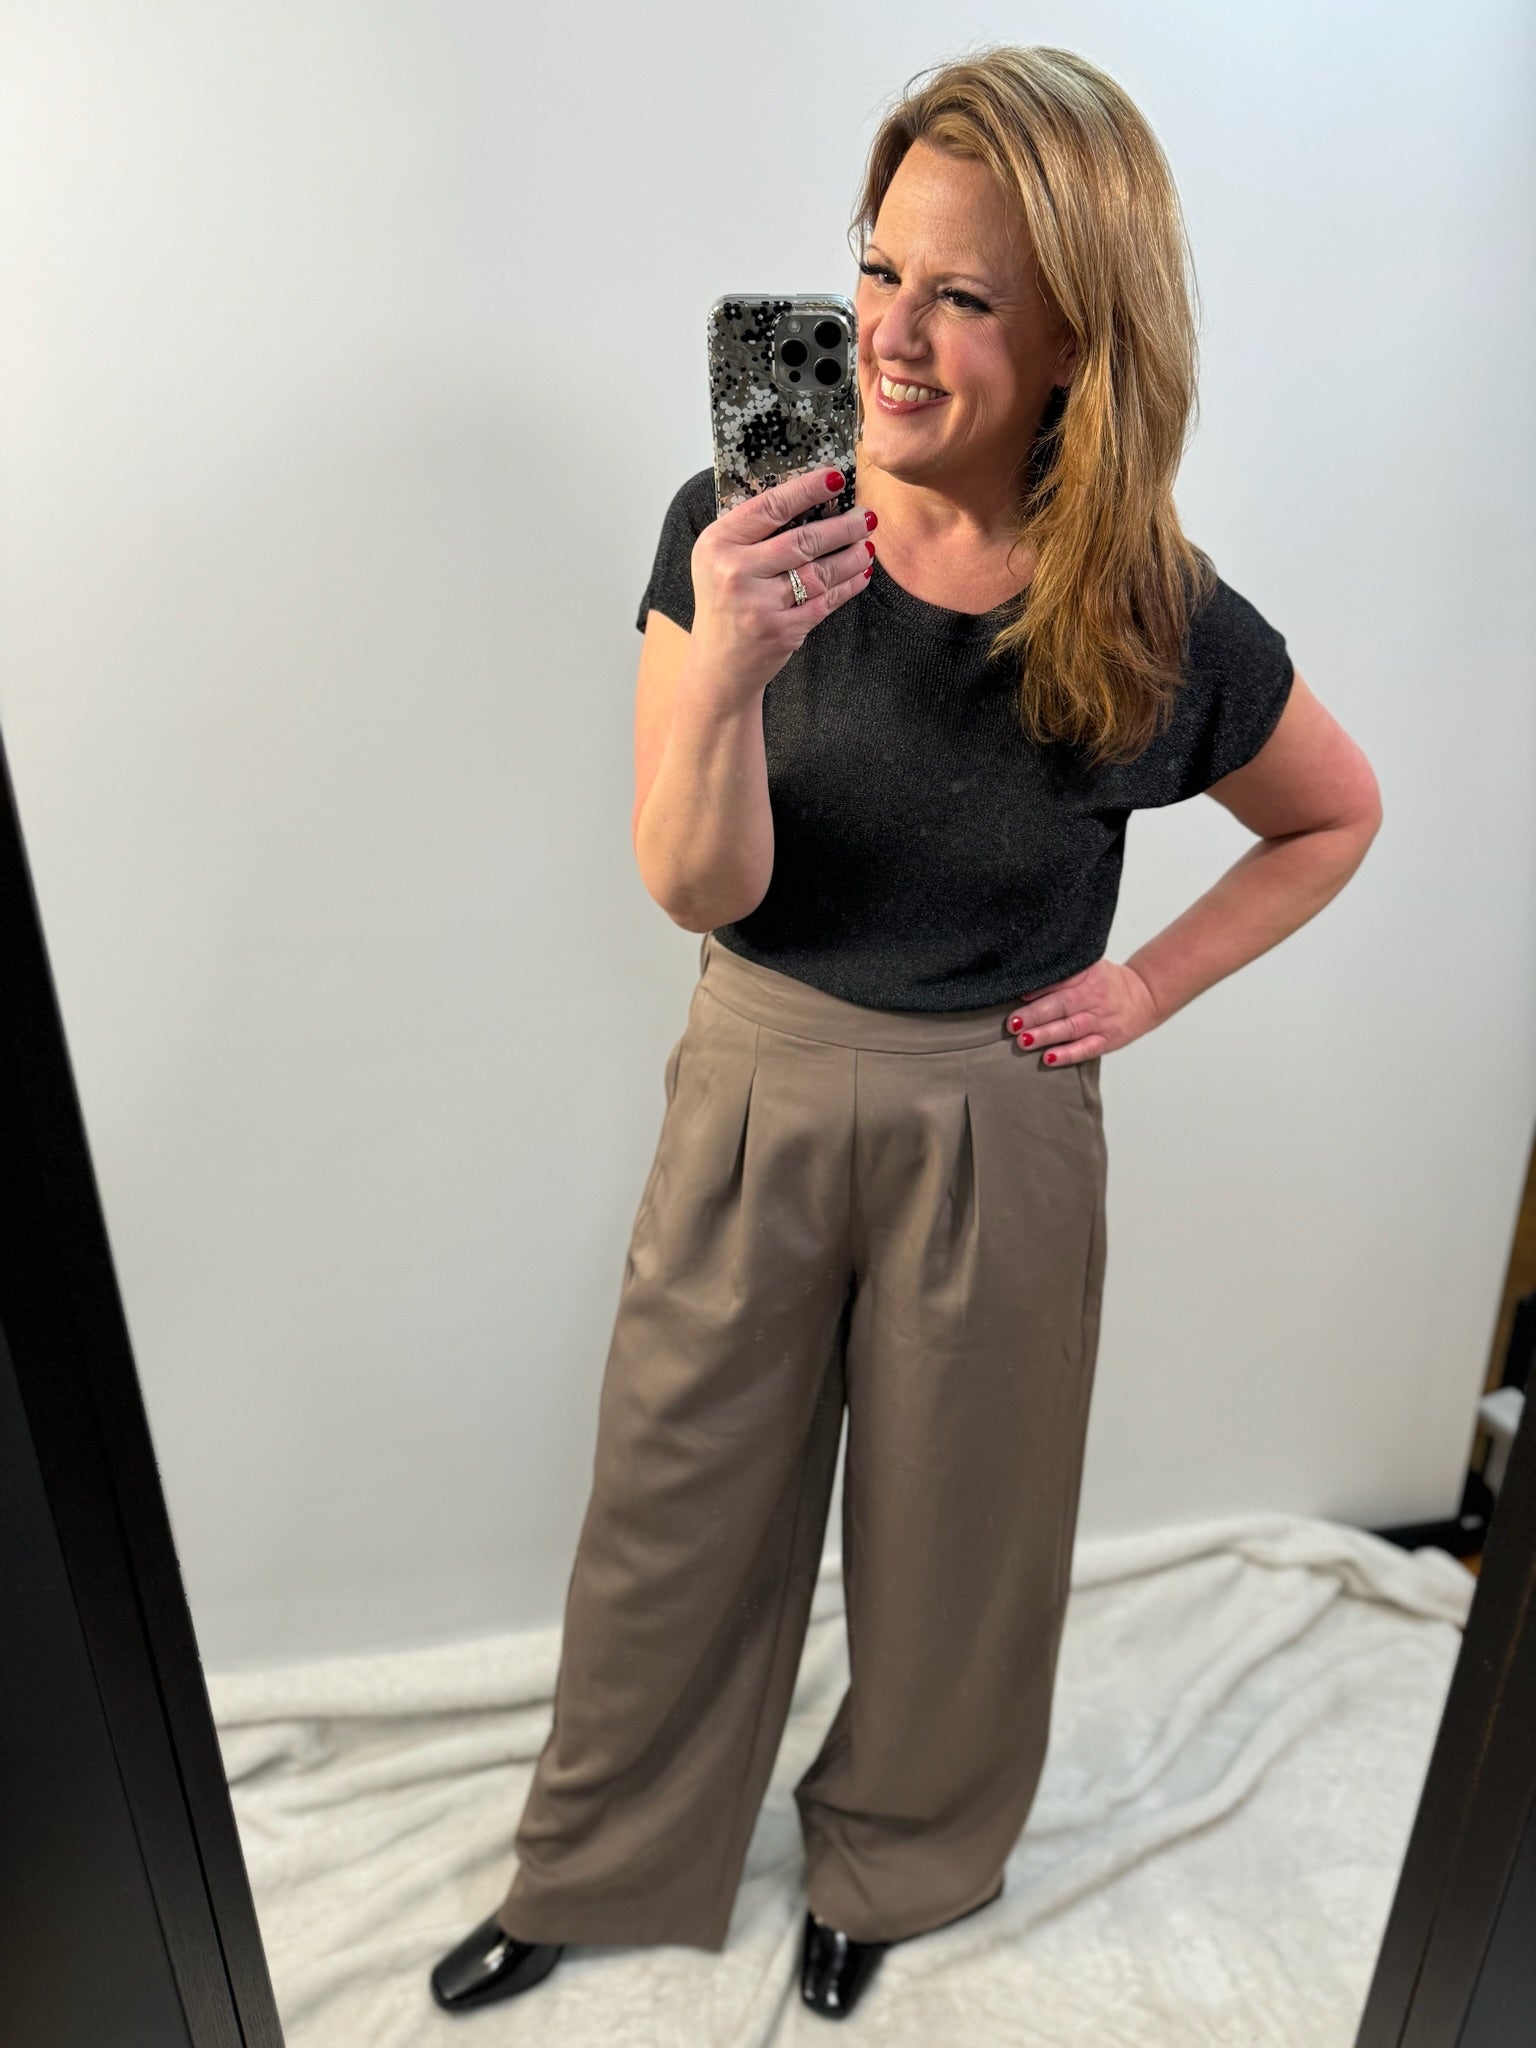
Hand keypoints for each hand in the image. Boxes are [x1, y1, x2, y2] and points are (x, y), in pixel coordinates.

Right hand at [688, 465, 875, 706]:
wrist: (718, 664)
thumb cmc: (723, 602)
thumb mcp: (719, 559)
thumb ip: (751, 530)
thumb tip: (807, 496)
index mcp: (717, 544)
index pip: (769, 507)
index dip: (807, 490)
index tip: (836, 477)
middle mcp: (735, 573)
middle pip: (802, 541)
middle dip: (843, 526)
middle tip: (867, 515)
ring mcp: (759, 605)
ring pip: (819, 572)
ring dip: (851, 556)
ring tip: (867, 543)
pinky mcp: (782, 630)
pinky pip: (825, 601)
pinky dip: (848, 585)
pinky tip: (862, 572)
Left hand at [1005, 959, 1160, 1065]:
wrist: (1146, 995)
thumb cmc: (1107, 983)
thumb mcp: (1088, 968)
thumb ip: (1062, 974)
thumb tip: (1026, 983)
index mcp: (1087, 975)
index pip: (1060, 980)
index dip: (1038, 988)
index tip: (1017, 994)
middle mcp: (1094, 997)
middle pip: (1062, 1005)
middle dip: (1035, 1014)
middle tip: (1013, 1023)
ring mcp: (1101, 1020)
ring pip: (1071, 1028)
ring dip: (1045, 1035)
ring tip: (1024, 1041)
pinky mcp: (1107, 1040)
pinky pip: (1086, 1049)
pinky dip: (1067, 1055)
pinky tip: (1049, 1058)